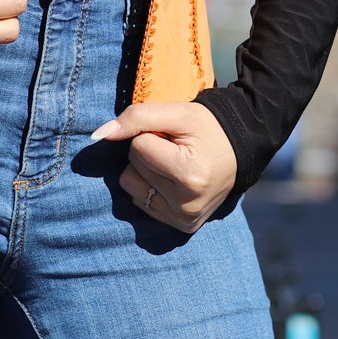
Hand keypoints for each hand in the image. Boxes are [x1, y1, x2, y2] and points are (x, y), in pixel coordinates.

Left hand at [91, 103, 237, 233]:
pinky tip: (174, 180)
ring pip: (131, 185)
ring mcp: (184, 218)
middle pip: (133, 167)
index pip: (137, 148)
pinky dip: (150, 187)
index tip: (175, 137)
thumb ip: (136, 117)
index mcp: (189, 175)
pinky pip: (140, 201)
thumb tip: (98, 135)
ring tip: (174, 164)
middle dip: (149, 152)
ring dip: (146, 170)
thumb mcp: (176, 113)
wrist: (239, 151)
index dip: (151, 135)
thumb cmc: (207, 128)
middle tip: (178, 149)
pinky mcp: (181, 226)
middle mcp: (186, 204)